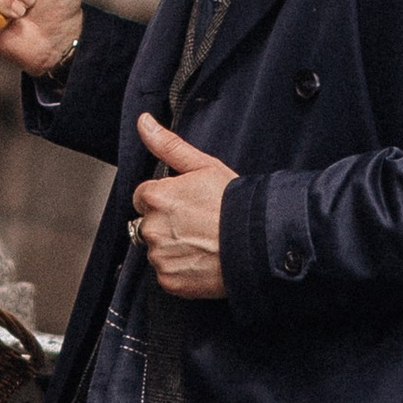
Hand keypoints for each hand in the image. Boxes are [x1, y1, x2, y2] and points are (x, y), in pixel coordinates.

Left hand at [130, 112, 234, 299]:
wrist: (258, 243)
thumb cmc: (235, 204)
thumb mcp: (204, 166)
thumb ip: (168, 145)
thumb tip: (144, 122)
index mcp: (155, 196)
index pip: (143, 196)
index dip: (166, 199)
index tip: (187, 204)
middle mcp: (151, 227)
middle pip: (148, 224)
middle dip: (167, 223)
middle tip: (198, 224)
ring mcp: (160, 256)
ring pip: (158, 250)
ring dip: (173, 248)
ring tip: (203, 243)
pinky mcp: (169, 281)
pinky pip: (167, 274)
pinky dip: (181, 270)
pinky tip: (201, 260)